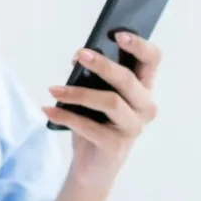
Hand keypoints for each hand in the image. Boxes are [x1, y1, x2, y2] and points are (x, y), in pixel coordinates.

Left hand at [44, 32, 161, 188]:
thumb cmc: (95, 124)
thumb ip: (94, 78)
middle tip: (79, 54)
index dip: (139, 45)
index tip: (118, 34)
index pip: (152, 61)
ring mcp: (133, 128)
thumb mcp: (95, 97)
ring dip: (78, 93)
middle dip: (103, 64)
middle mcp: (145, 107)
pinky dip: (65, 116)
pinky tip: (48, 110)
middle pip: (128, 80)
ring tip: (54, 89)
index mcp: (143, 90)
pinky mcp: (116, 146)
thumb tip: (79, 57)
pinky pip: (89, 126)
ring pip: (110, 102)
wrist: (91, 167)